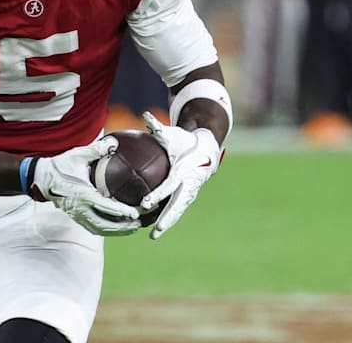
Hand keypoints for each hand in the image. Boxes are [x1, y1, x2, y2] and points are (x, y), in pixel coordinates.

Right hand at [29, 138, 140, 235]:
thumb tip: (114, 142)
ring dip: (116, 231)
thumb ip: (96, 149)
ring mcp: (77, 215)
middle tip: (138, 224)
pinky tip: (117, 228)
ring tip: (132, 228)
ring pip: (99, 229)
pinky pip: (94, 228)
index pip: (104, 206)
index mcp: (82, 194)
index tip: (134, 214)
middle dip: (122, 227)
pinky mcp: (76, 217)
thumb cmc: (60, 166)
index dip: (120, 212)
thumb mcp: (78, 155)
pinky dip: (107, 230)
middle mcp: (80, 208)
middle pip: (104, 224)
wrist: (42, 178)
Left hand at [140, 112, 222, 239]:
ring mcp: (190, 192)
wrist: (207, 148)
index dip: (157, 194)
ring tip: (154, 236)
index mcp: (183, 171)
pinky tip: (157, 229)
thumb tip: (145, 116)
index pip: (168, 186)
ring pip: (178, 211)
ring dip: (167, 223)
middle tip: (155, 231)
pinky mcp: (189, 195)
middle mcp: (188, 185)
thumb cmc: (185, 141)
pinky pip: (178, 209)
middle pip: (176, 205)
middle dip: (166, 219)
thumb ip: (157, 128)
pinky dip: (170, 219)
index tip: (145, 203)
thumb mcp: (172, 134)